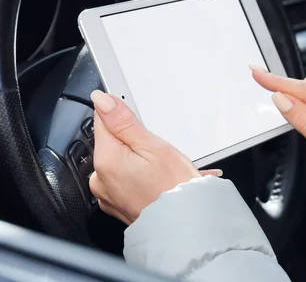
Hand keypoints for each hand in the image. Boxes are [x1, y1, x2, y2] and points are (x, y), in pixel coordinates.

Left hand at [89, 90, 221, 224]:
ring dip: (140, 160)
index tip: (140, 124)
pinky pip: (126, 180)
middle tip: (160, 153)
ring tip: (165, 170)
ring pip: (122, 162)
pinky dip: (141, 177)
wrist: (185, 225)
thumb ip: (123, 121)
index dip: (123, 116)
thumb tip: (101, 100)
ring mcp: (108, 195)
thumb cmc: (173, 190)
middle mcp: (100, 179)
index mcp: (106, 160)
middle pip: (114, 142)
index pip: (103, 120)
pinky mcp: (117, 205)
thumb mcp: (154, 146)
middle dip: (136, 142)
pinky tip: (160, 181)